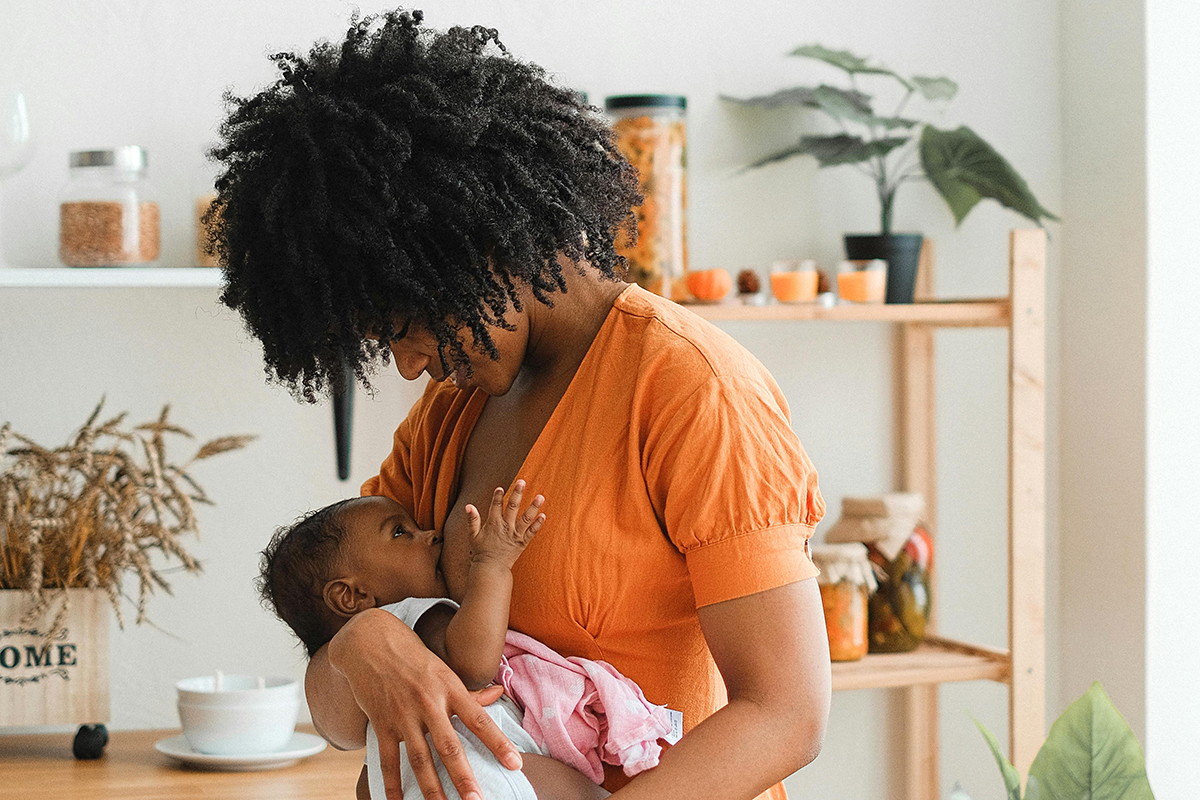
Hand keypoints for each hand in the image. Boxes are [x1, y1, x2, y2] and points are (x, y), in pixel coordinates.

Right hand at [324, 609, 522, 799]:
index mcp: (449, 688)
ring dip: (432, 788)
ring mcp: (403, 715)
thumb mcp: (444, 669)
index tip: (516, 764)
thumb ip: (468, 691)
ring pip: (420, 759)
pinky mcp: (381, 723)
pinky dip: (392, 785)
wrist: (370, 642)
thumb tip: (497, 696)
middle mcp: (428, 702)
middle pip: (449, 746)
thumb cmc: (413, 657)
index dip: (498, 743)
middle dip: (463, 776)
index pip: (479, 720)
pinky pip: (388, 760)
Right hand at [465, 479, 544, 569]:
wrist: (491, 568)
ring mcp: (515, 535)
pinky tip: (543, 515)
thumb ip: (472, 520)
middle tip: (522, 482)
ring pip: (526, 519)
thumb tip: (468, 506)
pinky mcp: (522, 543)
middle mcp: (506, 528)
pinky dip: (538, 524)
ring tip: (540, 497)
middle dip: (517, 494)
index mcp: (493, 524)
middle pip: (512, 508)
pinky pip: (532, 532)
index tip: (501, 488)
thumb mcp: (473, 535)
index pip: (496, 506)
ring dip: (533, 507)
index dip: (497, 496)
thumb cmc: (481, 551)